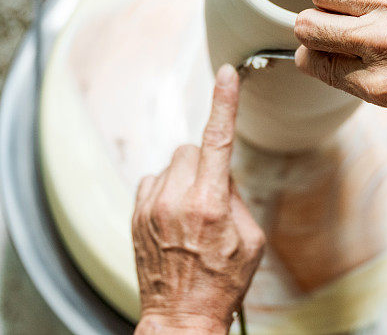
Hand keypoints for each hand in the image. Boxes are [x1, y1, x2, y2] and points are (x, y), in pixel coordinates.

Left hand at [132, 65, 265, 334]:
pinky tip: (173, 216)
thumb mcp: (250, 240)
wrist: (181, 316)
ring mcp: (150, 207)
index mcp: (210, 204)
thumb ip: (236, 199)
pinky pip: (153, 181)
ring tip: (192, 213)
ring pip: (171, 165)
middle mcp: (175, 200)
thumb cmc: (221, 283)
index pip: (218, 139)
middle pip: (190, 149)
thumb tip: (220, 176)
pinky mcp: (136, 215)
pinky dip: (165, 190)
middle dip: (204, 162)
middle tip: (213, 196)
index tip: (227, 76)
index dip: (224, 103)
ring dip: (185, 177)